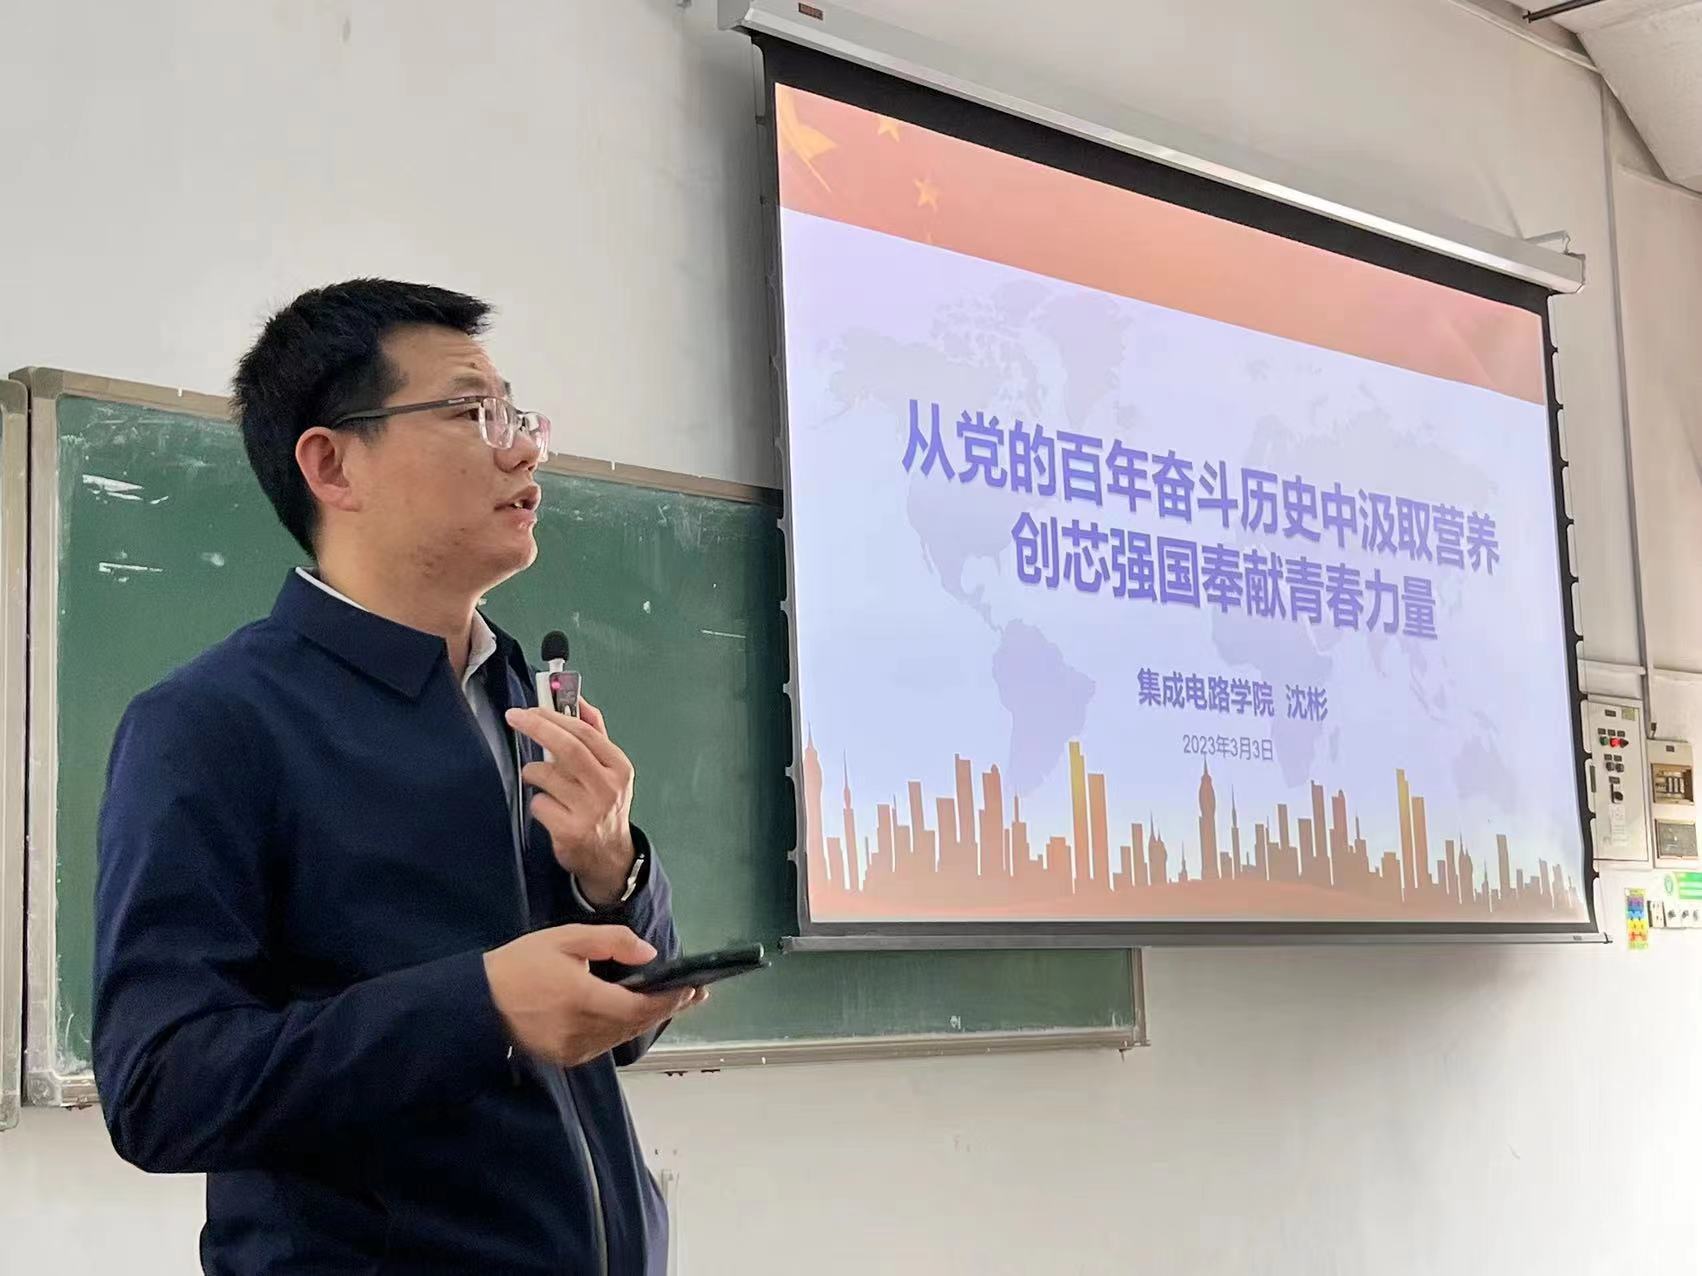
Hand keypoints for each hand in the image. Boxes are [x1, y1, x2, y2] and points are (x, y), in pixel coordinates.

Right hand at [482, 925, 700, 1066]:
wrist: (478, 1002)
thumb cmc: (523, 964)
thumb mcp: (566, 938)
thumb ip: (611, 942)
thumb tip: (649, 953)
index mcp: (582, 999)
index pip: (639, 1007)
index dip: (669, 1000)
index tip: (693, 988)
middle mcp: (581, 1031)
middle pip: (636, 1024)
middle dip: (667, 1008)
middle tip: (694, 994)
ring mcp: (573, 1049)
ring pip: (623, 1036)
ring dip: (646, 1019)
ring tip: (671, 1001)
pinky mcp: (566, 1058)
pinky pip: (605, 1044)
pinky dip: (623, 1028)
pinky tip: (633, 1014)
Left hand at [506, 700, 635, 906]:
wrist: (609, 856)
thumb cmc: (604, 803)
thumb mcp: (609, 768)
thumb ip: (595, 733)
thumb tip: (578, 699)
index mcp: (618, 766)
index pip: (585, 732)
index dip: (555, 716)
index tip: (531, 708)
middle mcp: (607, 787)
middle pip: (568, 748)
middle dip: (537, 727)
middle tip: (514, 717)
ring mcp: (589, 811)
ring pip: (546, 776)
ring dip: (534, 773)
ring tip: (540, 780)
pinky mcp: (570, 831)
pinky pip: (539, 804)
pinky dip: (538, 802)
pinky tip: (550, 809)